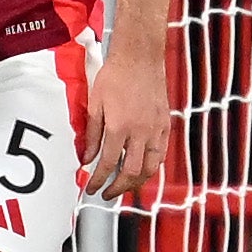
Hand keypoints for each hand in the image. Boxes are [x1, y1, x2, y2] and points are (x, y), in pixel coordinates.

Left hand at [80, 51, 169, 201]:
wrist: (139, 58)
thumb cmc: (116, 75)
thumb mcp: (95, 104)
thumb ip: (91, 134)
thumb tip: (86, 157)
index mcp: (119, 126)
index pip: (107, 164)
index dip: (98, 180)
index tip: (92, 188)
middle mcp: (140, 131)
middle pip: (131, 172)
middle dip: (118, 188)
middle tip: (107, 193)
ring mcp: (155, 129)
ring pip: (150, 167)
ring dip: (137, 182)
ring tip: (126, 186)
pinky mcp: (165, 124)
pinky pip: (161, 154)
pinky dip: (151, 166)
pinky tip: (143, 169)